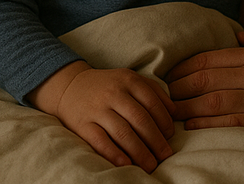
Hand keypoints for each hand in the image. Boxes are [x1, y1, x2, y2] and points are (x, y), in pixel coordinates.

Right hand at [29, 61, 175, 172]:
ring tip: (151, 165)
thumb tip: (174, 112)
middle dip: (156, 141)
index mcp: (128, 80)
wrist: (69, 86)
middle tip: (165, 155)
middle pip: (140, 119)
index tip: (170, 137)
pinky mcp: (82, 124)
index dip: (164, 122)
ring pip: (123, 132)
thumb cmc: (107, 85)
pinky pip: (100, 141)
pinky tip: (127, 164)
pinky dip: (115, 154)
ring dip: (140, 151)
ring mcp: (97, 109)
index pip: (152, 103)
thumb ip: (153, 90)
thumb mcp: (129, 78)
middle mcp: (113, 93)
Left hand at [167, 28, 243, 163]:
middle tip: (162, 91)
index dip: (185, 65)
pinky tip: (192, 124)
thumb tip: (233, 35)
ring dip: (186, 107)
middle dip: (178, 86)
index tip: (169, 71)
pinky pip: (229, 123)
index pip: (212, 57)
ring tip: (170, 109)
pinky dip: (206, 124)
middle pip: (206, 79)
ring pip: (212, 102)